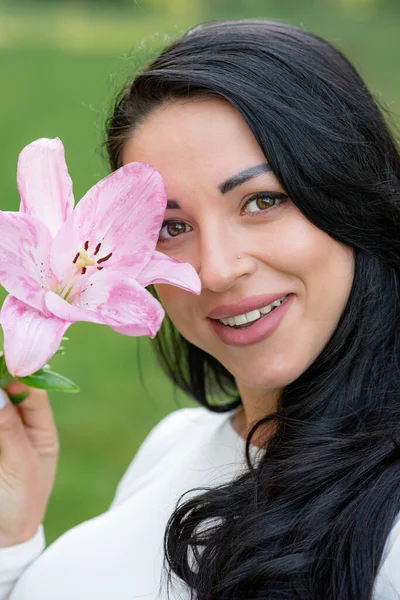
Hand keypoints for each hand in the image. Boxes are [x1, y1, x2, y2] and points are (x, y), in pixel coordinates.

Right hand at [0, 382, 58, 546]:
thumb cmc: (22, 503)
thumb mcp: (22, 465)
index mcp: (41, 430)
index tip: (7, 362)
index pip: (34, 393)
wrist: (2, 537)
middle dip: (1, 380)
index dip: (21, 375)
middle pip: (9, 393)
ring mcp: (1, 434)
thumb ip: (9, 430)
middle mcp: (19, 427)